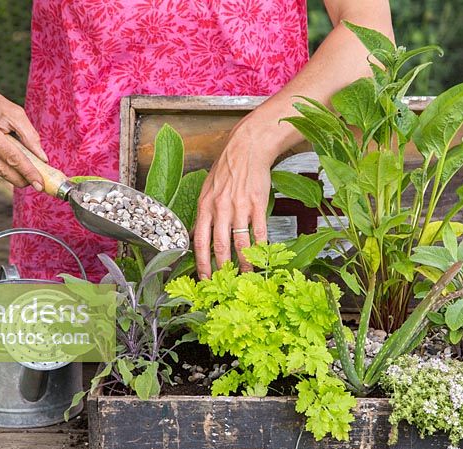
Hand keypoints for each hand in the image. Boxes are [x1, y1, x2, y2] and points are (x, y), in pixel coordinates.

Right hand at [0, 70, 46, 189]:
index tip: (41, 185)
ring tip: (12, 158)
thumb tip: (42, 160)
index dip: (29, 173)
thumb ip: (30, 136)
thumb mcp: (14, 112)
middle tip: (35, 180)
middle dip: (21, 178)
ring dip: (7, 171)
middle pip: (3, 170)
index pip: (12, 158)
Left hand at [194, 119, 273, 278]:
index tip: (204, 278)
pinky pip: (259, 231)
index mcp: (205, 206)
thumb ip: (205, 213)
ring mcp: (240, 207)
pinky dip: (261, 247)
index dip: (202, 262)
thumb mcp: (207, 189)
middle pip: (220, 246)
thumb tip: (199, 235)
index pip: (200, 240)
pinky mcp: (257, 204)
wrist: (247, 149)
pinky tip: (263, 256)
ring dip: (244, 263)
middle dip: (222, 269)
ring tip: (246, 276)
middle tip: (225, 284)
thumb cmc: (227, 169)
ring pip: (240, 242)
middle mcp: (220, 208)